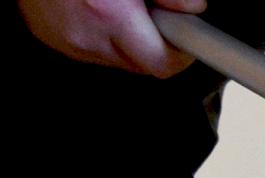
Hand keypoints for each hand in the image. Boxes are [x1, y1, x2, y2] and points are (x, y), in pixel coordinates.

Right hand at [17, 0, 206, 77]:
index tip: (187, 37)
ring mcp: (67, 43)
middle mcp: (86, 36)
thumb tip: (194, 8)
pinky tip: (97, 8)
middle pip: (144, 66)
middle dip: (156, 44)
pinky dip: (102, 34)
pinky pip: (93, 50)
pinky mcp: (52, 41)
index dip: (181, 52)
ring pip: (119, 59)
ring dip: (129, 39)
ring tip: (120, 6)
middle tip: (153, 15)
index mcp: (109, 14)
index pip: (163, 63)